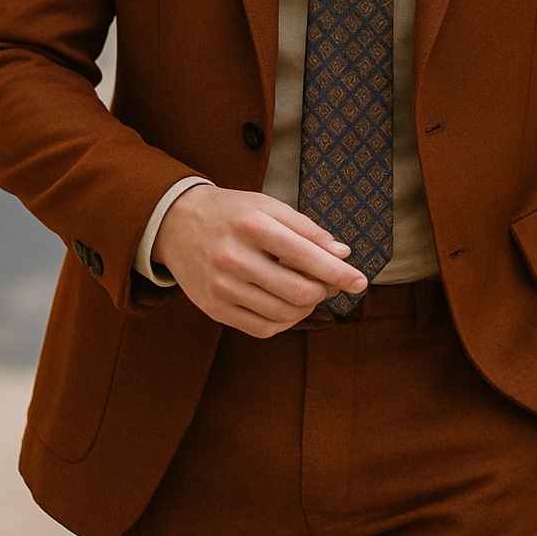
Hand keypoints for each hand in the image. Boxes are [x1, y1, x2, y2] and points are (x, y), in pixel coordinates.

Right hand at [152, 184, 366, 336]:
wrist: (175, 223)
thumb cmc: (231, 213)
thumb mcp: (268, 206)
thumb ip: (307, 229)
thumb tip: (342, 253)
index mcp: (253, 226)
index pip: (308, 256)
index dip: (340, 273)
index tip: (360, 281)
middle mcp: (235, 258)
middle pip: (299, 292)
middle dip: (325, 291)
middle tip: (330, 282)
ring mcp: (222, 287)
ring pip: (284, 315)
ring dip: (307, 307)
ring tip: (307, 290)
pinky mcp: (214, 309)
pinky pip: (262, 328)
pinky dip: (284, 321)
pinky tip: (286, 305)